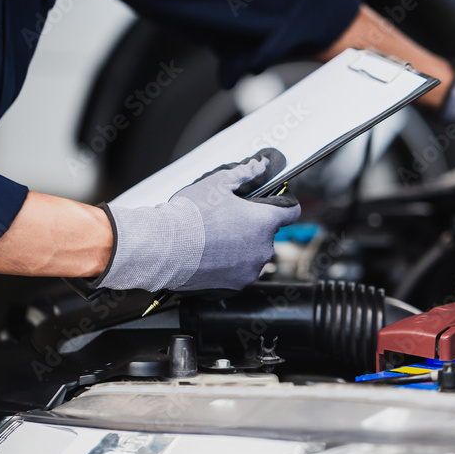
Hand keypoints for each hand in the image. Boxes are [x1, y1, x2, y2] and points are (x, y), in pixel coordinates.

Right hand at [96, 148, 298, 291]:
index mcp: (264, 222)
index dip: (283, 203)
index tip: (274, 202)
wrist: (162, 248)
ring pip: (252, 254)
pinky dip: (227, 265)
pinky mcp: (233, 286)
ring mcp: (248, 270)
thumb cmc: (190, 216)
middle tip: (228, 217)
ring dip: (240, 246)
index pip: (292, 211)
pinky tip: (209, 254)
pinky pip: (237, 272)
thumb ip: (245, 173)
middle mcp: (263, 249)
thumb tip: (259, 166)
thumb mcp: (218, 183)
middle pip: (267, 233)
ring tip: (214, 237)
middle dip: (252, 225)